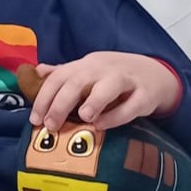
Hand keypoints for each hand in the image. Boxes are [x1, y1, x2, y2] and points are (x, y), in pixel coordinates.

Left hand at [27, 51, 180, 131]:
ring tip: (82, 117)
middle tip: (50, 125)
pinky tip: (102, 125)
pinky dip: (116, 116)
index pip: (60, 76)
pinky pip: (131, 105)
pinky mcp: (145, 95)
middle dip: (61, 102)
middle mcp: (104, 69)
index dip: (45, 96)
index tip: (35, 118)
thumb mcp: (88, 71)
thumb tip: (36, 72)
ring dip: (94, 101)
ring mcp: (127, 80)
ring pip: (109, 86)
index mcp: (87, 65)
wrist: (155, 74)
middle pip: (79, 81)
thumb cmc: (114, 76)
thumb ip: (63, 74)